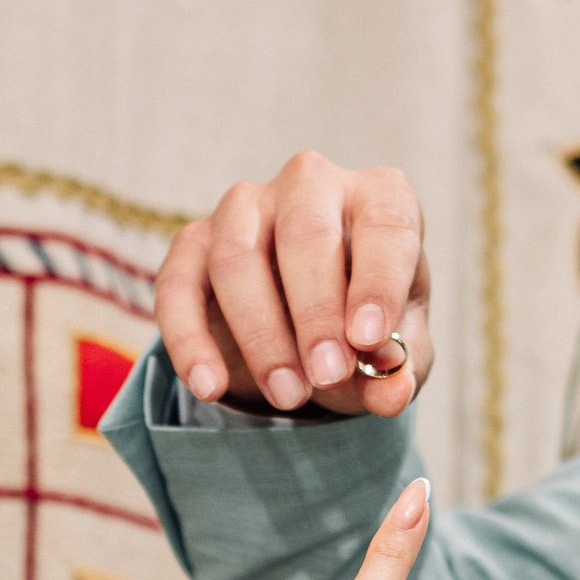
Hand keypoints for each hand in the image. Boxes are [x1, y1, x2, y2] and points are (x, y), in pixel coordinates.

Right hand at [156, 151, 431, 418]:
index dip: (377, 282)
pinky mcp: (194, 241)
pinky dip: (190, 341)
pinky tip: (209, 386)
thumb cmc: (364, 323)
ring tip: (288, 395)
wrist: (308, 330)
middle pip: (306, 234)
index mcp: (379, 197)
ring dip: (261, 334)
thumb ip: (399, 370)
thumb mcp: (396, 352)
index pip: (385, 225)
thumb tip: (392, 391)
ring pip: (238, 256)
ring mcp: (246, 206)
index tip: (370, 340)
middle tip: (327, 377)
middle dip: (316, 313)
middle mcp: (311, 184)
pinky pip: (179, 285)